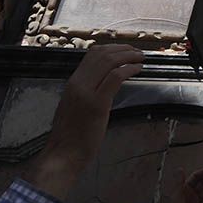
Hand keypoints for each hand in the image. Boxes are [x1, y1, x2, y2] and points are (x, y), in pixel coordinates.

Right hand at [25, 44, 143, 197]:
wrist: (63, 154)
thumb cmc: (70, 136)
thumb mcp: (73, 106)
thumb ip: (84, 92)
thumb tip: (101, 83)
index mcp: (72, 83)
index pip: (91, 55)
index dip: (110, 48)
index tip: (124, 49)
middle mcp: (77, 84)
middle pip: (101, 54)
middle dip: (122, 49)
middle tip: (136, 51)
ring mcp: (86, 92)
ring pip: (109, 62)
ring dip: (128, 56)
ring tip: (139, 58)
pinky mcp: (98, 103)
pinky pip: (115, 77)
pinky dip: (129, 69)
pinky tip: (138, 70)